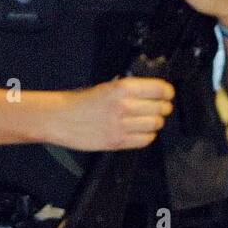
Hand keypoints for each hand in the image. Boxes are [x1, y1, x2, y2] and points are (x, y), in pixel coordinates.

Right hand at [46, 77, 174, 150]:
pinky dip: (147, 136)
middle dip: (163, 107)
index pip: (159, 89)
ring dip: (156, 122)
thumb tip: (151, 93)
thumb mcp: (107, 86)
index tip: (167, 93)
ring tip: (149, 120)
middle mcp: (125, 106)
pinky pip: (145, 140)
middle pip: (161, 108)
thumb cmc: (79, 101)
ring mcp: (122, 126)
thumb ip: (130, 90)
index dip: (167, 92)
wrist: (60, 118)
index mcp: (122, 88)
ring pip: (156, 125)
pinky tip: (141, 131)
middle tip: (159, 107)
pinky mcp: (118, 141)